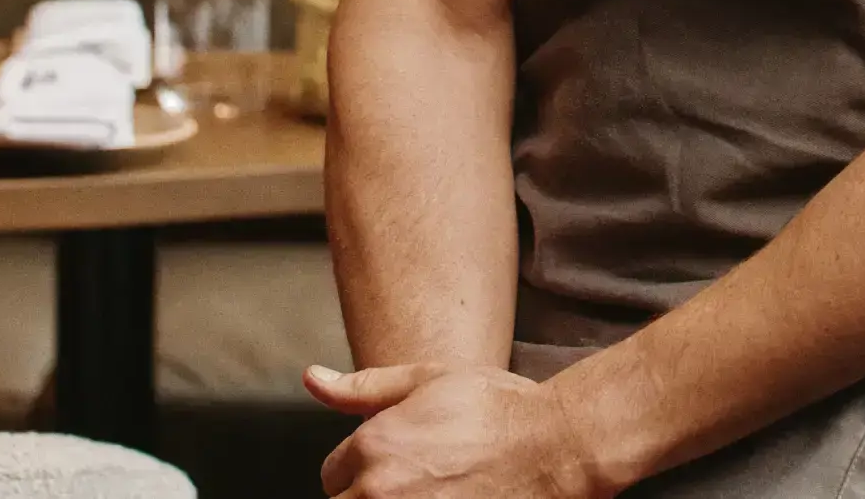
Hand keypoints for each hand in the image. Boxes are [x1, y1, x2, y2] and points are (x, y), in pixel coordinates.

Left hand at [304, 362, 612, 498]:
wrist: (553, 447)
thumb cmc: (496, 408)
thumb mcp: (428, 380)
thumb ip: (363, 387)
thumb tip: (311, 378)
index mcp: (372, 446)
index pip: (332, 474)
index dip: (362, 465)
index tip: (398, 460)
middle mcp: (379, 491)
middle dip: (370, 492)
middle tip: (417, 478)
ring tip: (432, 490)